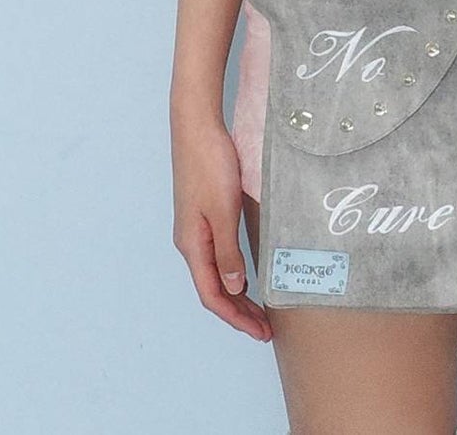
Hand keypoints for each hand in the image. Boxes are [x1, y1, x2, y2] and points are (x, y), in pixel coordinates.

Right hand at [170, 105, 271, 340]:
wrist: (197, 126)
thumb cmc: (209, 164)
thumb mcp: (223, 211)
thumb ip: (227, 251)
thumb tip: (235, 287)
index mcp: (192, 245)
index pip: (213, 295)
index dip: (236, 318)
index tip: (260, 331)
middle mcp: (190, 241)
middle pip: (214, 288)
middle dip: (239, 312)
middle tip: (266, 328)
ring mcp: (196, 228)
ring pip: (216, 273)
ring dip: (237, 294)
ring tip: (261, 308)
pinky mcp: (204, 214)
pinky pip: (218, 255)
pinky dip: (234, 271)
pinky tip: (249, 273)